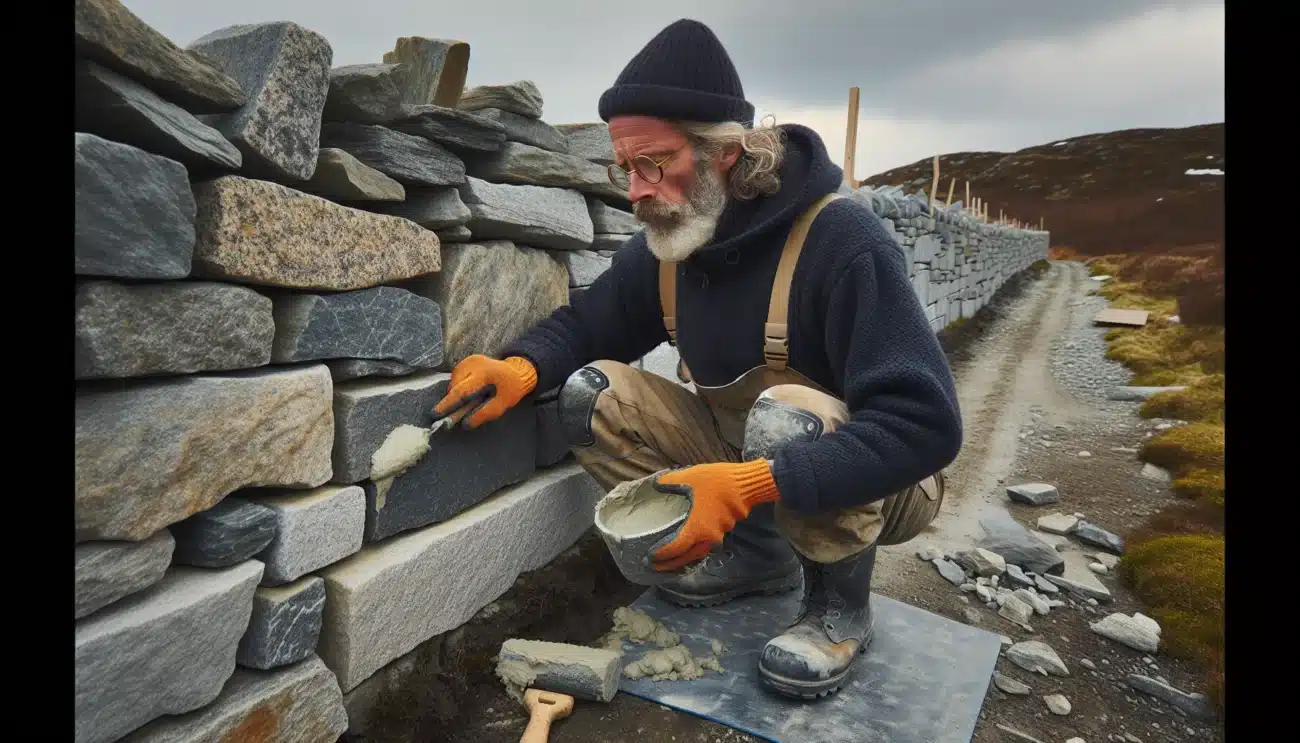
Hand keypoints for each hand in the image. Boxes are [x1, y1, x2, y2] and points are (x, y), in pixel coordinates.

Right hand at [433, 355, 537, 428]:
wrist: (517, 371)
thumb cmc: (510, 389)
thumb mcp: (502, 404)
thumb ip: (484, 414)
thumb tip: (465, 425)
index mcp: (485, 374)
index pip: (462, 391)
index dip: (448, 404)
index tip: (435, 414)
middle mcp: (474, 363)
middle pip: (455, 386)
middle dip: (451, 401)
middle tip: (448, 415)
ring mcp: (470, 360)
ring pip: (454, 382)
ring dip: (457, 394)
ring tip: (469, 400)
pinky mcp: (467, 360)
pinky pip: (456, 378)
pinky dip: (459, 387)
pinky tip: (469, 391)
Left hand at [650, 460, 780, 570]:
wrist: (746, 483)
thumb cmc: (716, 481)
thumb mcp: (689, 477)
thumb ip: (670, 483)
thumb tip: (656, 484)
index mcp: (696, 528)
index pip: (675, 548)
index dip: (662, 555)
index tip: (650, 558)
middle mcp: (708, 537)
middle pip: (688, 557)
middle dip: (672, 564)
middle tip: (657, 566)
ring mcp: (719, 534)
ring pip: (700, 552)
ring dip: (686, 557)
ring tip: (673, 557)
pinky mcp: (727, 529)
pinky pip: (709, 544)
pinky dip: (698, 547)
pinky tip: (692, 541)